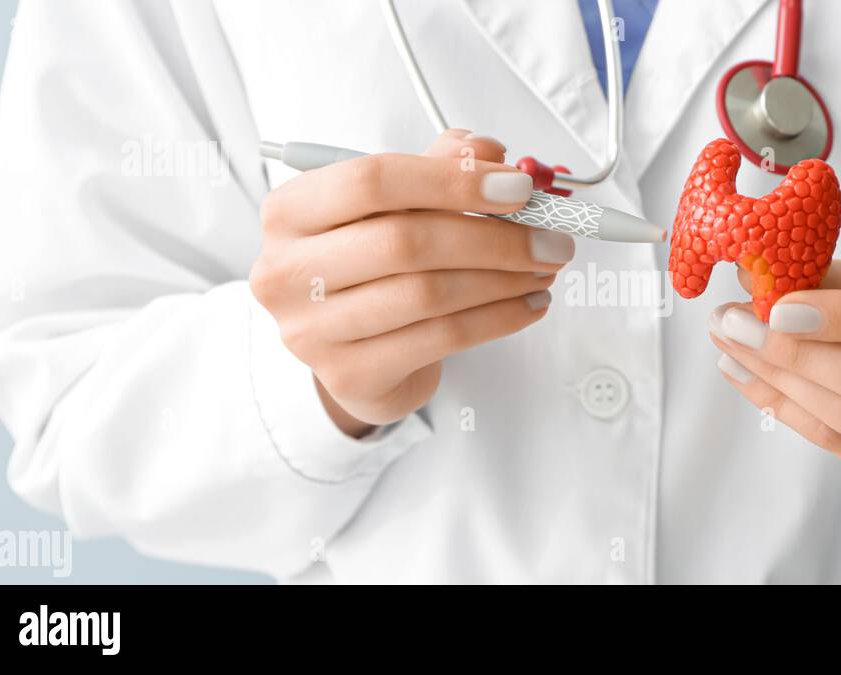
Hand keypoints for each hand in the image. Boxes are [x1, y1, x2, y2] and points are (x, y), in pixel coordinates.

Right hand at [251, 129, 573, 436]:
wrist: (353, 350)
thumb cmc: (373, 265)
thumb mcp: (395, 206)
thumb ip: (438, 168)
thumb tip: (493, 153)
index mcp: (292, 211)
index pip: (373, 181)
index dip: (454, 180)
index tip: (518, 186)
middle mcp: (290, 270)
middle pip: (406, 241)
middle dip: (494, 238)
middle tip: (551, 237)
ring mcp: (313, 330)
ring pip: (429, 294)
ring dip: (504, 280)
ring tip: (544, 270)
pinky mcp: (350, 375)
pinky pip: (442, 339)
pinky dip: (498, 319)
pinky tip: (528, 305)